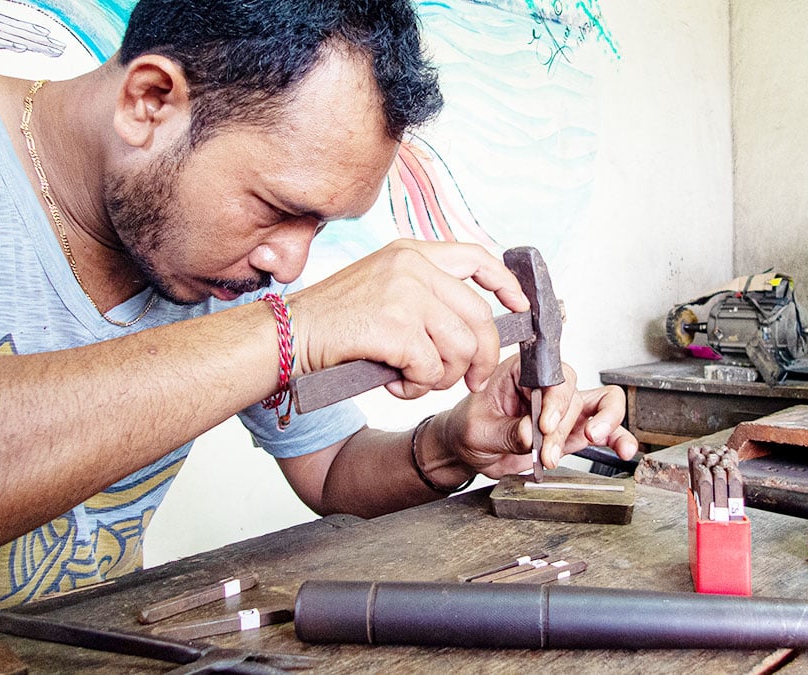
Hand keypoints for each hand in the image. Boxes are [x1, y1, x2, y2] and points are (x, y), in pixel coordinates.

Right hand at [286, 240, 528, 398]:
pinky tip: (393, 384)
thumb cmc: (332, 324)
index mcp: (411, 253)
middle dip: (482, 357)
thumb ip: (422, 294)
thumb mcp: (381, 289)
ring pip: (460, 347)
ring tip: (414, 381)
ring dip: (443, 378)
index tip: (521, 308)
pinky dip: (416, 388)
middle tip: (471, 381)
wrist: (286, 337)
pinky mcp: (395, 326)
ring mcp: (405, 293)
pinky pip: (431, 368)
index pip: (476, 257)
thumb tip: (470, 325)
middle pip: (479, 316)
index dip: (506, 284)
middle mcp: (412, 266)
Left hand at [439, 355, 638, 476]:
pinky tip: (623, 449)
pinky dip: (618, 437)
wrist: (468, 452)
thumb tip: (531, 432)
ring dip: (601, 425)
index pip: (551, 374)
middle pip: (574, 392)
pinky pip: (605, 430)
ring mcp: (564, 409)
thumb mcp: (478, 430)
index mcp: (521, 371)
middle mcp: (547, 385)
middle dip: (564, 425)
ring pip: (601, 404)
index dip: (554, 398)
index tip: (544, 424)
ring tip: (593, 440)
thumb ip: (507, 432)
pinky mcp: (573, 432)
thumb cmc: (468, 428)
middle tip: (548, 450)